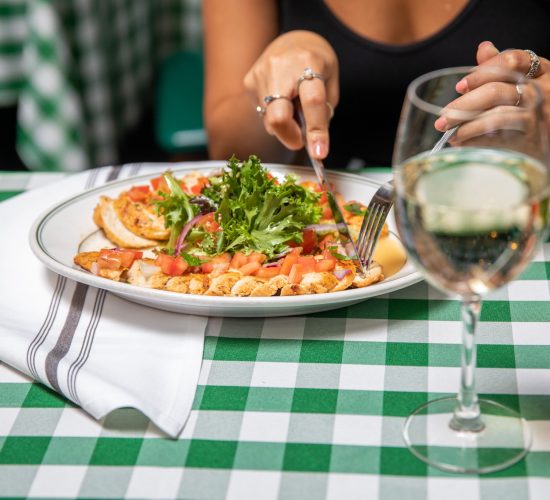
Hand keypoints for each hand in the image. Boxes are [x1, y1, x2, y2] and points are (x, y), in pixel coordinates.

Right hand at [243, 30, 338, 159]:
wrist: (293, 41)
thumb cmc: (316, 65)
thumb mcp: (330, 83)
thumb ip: (322, 111)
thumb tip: (311, 141)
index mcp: (309, 62)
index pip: (312, 102)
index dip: (316, 131)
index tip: (319, 153)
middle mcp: (281, 67)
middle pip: (278, 116)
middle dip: (290, 136)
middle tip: (300, 140)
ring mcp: (260, 74)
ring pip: (270, 120)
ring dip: (285, 125)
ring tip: (293, 108)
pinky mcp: (249, 82)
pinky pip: (262, 113)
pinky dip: (275, 116)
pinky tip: (282, 102)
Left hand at [435, 41, 549, 145]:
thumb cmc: (535, 108)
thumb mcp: (525, 83)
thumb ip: (503, 68)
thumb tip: (483, 48)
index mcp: (540, 70)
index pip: (511, 61)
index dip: (482, 72)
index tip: (459, 86)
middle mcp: (542, 90)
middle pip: (496, 92)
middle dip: (464, 105)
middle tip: (442, 117)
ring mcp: (538, 114)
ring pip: (496, 116)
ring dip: (466, 125)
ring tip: (448, 132)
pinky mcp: (532, 138)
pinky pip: (499, 137)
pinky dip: (475, 140)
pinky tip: (461, 142)